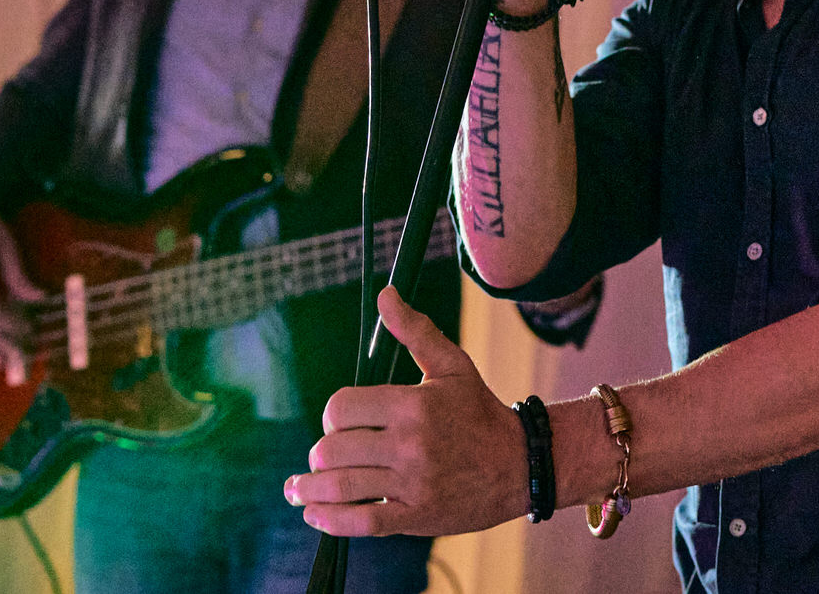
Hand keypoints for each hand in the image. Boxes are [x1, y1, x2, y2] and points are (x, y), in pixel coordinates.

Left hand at [286, 287, 527, 536]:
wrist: (521, 465)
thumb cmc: (479, 412)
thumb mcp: (452, 365)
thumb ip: (415, 330)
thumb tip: (385, 295)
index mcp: (412, 405)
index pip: (342, 408)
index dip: (332, 415)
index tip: (340, 422)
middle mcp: (409, 444)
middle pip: (334, 449)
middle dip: (320, 454)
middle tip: (324, 456)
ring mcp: (412, 484)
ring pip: (342, 487)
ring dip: (310, 490)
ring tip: (296, 490)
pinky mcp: (417, 517)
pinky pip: (363, 523)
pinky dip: (332, 521)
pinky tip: (315, 514)